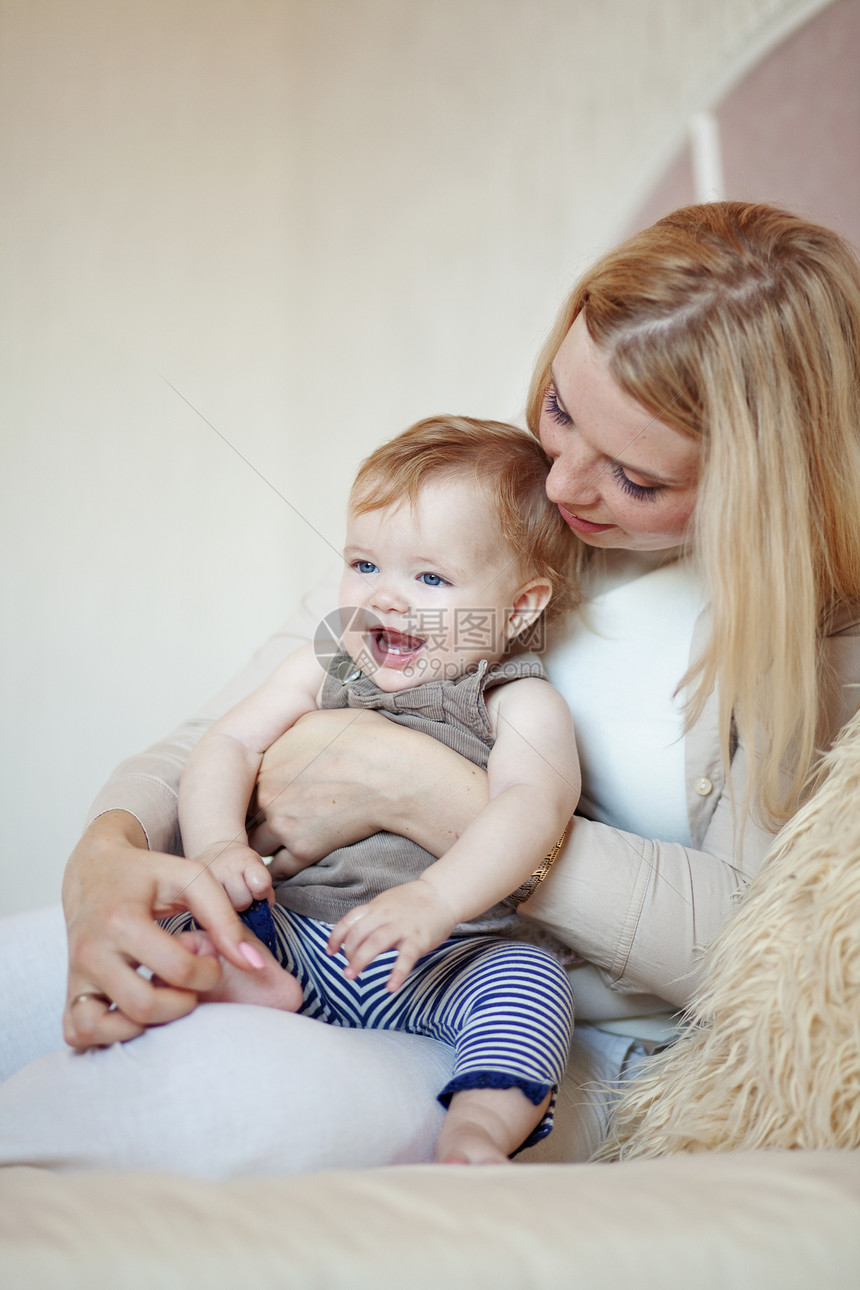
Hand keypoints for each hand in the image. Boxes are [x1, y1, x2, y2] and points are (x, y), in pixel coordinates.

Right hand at [62, 811, 266, 1047]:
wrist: (93, 871)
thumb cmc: (148, 875)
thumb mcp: (191, 878)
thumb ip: (225, 918)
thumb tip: (255, 965)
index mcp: (122, 920)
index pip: (179, 970)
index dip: (209, 972)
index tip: (211, 960)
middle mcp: (92, 951)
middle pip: (144, 1006)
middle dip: (182, 1004)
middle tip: (191, 984)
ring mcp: (76, 975)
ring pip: (105, 1028)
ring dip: (146, 1025)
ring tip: (164, 998)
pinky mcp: (69, 990)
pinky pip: (79, 1033)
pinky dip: (109, 1035)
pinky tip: (135, 1013)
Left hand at [249, 708, 402, 866]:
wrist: (391, 773)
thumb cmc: (363, 739)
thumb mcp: (316, 719)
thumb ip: (291, 734)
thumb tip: (287, 740)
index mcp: (268, 761)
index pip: (248, 782)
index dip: (258, 790)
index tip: (269, 795)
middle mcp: (268, 794)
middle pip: (247, 813)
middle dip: (256, 818)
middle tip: (264, 822)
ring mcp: (283, 823)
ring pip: (257, 843)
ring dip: (263, 845)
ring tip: (270, 848)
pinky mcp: (303, 849)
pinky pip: (278, 868)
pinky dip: (278, 871)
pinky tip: (279, 871)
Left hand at [327, 879, 458, 991]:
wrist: (442, 895)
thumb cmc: (413, 902)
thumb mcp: (386, 903)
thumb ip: (371, 918)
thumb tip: (354, 937)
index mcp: (376, 908)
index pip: (349, 921)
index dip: (336, 937)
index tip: (330, 952)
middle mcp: (386, 916)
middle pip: (359, 934)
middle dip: (348, 954)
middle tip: (346, 972)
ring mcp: (402, 927)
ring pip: (375, 943)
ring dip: (360, 961)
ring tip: (353, 977)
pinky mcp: (418, 939)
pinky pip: (405, 958)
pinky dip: (397, 974)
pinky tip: (390, 987)